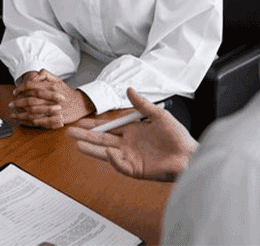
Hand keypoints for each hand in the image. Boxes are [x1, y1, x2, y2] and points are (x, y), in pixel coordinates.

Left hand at [10, 69, 94, 128]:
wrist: (81, 103)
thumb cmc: (67, 93)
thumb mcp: (58, 81)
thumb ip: (47, 75)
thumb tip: (38, 72)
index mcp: (51, 87)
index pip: (32, 86)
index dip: (21, 89)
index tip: (15, 92)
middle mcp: (52, 98)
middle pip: (31, 100)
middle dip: (18, 102)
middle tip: (10, 104)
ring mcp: (54, 109)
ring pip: (33, 112)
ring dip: (21, 114)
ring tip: (13, 114)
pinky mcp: (55, 119)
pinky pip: (40, 121)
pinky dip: (30, 122)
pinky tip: (23, 121)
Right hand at [67, 88, 198, 181]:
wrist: (189, 155)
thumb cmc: (178, 136)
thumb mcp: (159, 114)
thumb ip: (142, 104)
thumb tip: (129, 89)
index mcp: (133, 130)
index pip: (109, 126)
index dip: (95, 124)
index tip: (81, 121)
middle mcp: (128, 143)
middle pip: (102, 139)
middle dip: (86, 135)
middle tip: (70, 132)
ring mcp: (131, 156)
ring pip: (106, 152)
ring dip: (92, 148)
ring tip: (77, 144)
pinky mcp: (136, 169)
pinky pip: (121, 164)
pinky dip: (114, 160)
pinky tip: (108, 152)